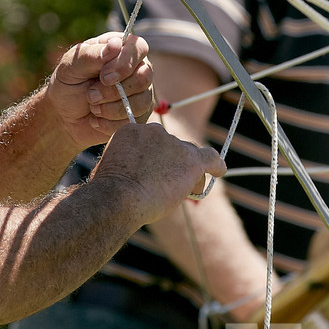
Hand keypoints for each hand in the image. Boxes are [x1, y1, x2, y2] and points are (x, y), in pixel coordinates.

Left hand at [48, 32, 155, 145]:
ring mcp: (140, 93)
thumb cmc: (68, 85)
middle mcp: (136, 68)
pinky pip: (134, 121)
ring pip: (141, 102)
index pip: (138, 47)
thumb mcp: (70, 66)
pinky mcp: (139, 116)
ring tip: (92, 107)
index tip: (103, 77)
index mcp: (120, 49)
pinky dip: (110, 123)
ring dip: (111, 109)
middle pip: (144, 76)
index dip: (124, 63)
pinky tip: (96, 119)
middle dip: (114, 91)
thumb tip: (116, 45)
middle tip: (91, 95)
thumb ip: (92, 55)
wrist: (64, 117)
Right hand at [90, 122, 226, 225]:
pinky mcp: (191, 159)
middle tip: (166, 186)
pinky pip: (209, 158)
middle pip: (172, 147)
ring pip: (188, 156)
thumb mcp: (110, 169)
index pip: (152, 142)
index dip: (156, 159)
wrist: (119, 198)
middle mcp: (155, 131)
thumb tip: (136, 175)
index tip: (152, 174)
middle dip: (172, 164)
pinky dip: (216, 165)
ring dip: (188, 172)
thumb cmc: (108, 192)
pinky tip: (220, 171)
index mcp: (133, 130)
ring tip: (181, 191)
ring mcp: (174, 143)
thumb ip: (127, 163)